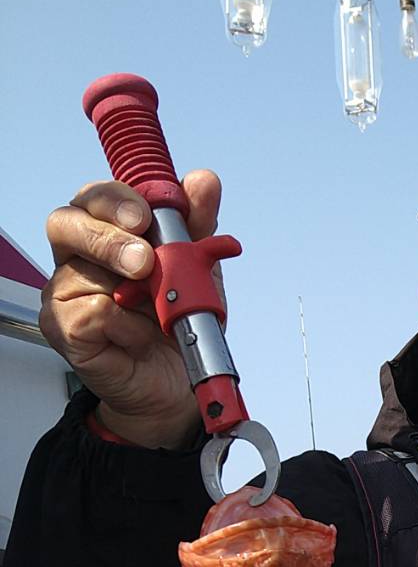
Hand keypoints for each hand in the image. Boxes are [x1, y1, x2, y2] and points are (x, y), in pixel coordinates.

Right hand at [40, 171, 223, 448]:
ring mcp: (65, 293)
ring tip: (151, 305)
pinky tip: (137, 337)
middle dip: (107, 236)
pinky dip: (122, 324)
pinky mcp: (65, 329)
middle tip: (144, 260)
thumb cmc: (179, 324)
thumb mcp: (199, 271)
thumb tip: (202, 181)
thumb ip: (197, 226)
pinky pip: (88, 313)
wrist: (178, 385)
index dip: (116, 198)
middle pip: (67, 222)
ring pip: (79, 270)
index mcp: (107, 234)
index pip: (96, 197)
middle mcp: (78, 258)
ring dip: (126, 288)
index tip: (146, 214)